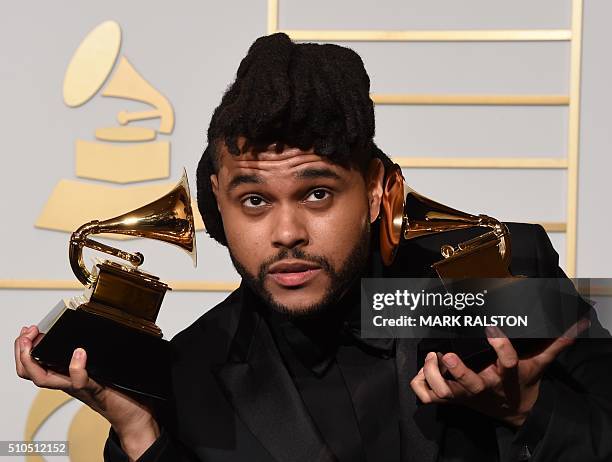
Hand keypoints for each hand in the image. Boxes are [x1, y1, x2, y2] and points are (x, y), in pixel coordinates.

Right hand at [14, 325, 159, 458]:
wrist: (133, 414)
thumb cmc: (116, 390)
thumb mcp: (97, 366)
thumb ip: (90, 353)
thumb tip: (86, 329)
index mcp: (65, 374)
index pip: (33, 365)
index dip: (23, 350)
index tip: (27, 332)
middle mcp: (66, 382)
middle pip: (31, 373)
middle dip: (22, 353)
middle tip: (26, 335)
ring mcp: (79, 387)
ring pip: (46, 379)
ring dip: (34, 360)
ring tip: (37, 340)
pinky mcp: (97, 390)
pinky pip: (81, 382)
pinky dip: (77, 368)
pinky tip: (79, 353)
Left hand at [410, 318, 590, 426]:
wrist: (512, 410)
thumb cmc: (521, 381)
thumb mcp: (538, 363)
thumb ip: (553, 343)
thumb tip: (576, 324)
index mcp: (506, 377)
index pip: (508, 363)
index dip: (501, 347)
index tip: (492, 328)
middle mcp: (483, 387)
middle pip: (469, 385)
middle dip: (457, 370)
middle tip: (447, 352)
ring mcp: (464, 396)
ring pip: (443, 392)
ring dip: (433, 374)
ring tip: (433, 355)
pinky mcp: (449, 400)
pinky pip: (427, 397)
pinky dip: (419, 384)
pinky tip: (422, 368)